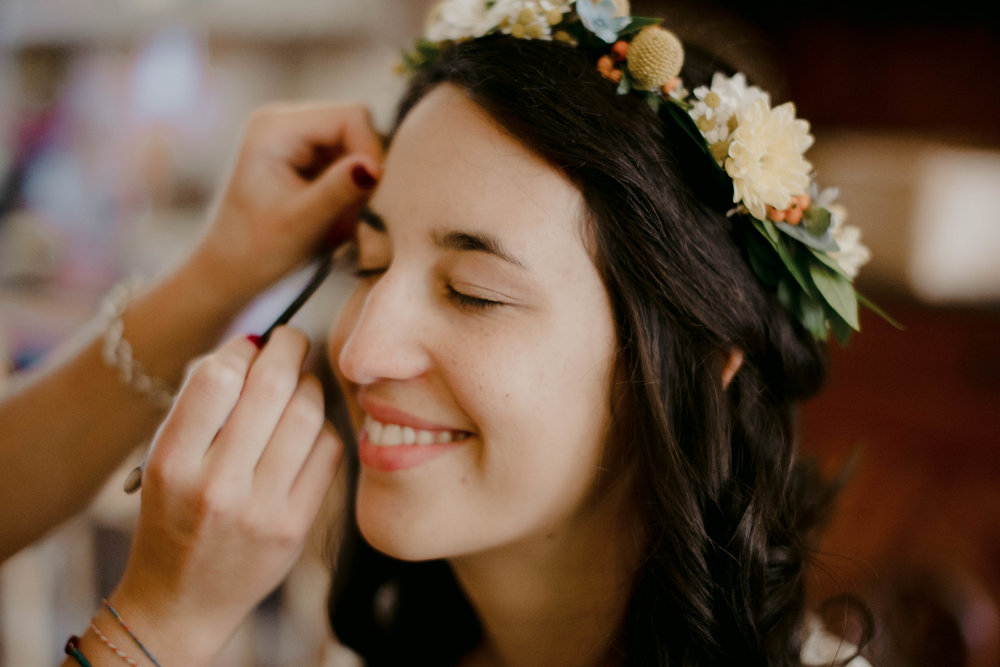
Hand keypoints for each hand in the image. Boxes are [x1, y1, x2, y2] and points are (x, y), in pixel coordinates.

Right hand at [108, 327, 340, 664]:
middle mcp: (215, 486)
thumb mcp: (163, 459)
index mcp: (171, 462)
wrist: (182, 600)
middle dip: (288, 347)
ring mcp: (260, 509)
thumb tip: (255, 345)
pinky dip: (323, 427)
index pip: (217, 377)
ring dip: (309, 385)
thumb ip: (201, 403)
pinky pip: (329, 451)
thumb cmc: (173, 512)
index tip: (252, 344)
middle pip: (271, 387)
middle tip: (292, 339)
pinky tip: (308, 429)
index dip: (242, 348)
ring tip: (299, 384)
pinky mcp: (296, 526)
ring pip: (308, 414)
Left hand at [188, 102, 382, 303]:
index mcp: (276, 128)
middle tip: (352, 215)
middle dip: (362, 171)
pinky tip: (331, 217)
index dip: (370, 151)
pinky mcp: (301, 155)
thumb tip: (375, 167)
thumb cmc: (256, 252)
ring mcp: (293, 136)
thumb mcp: (302, 223)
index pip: (351, 117)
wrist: (227, 272)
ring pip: (354, 147)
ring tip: (337, 221)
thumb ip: (339, 191)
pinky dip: (347, 190)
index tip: (371, 195)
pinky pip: (344, 161)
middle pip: (355, 127)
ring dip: (356, 185)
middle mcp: (283, 120)